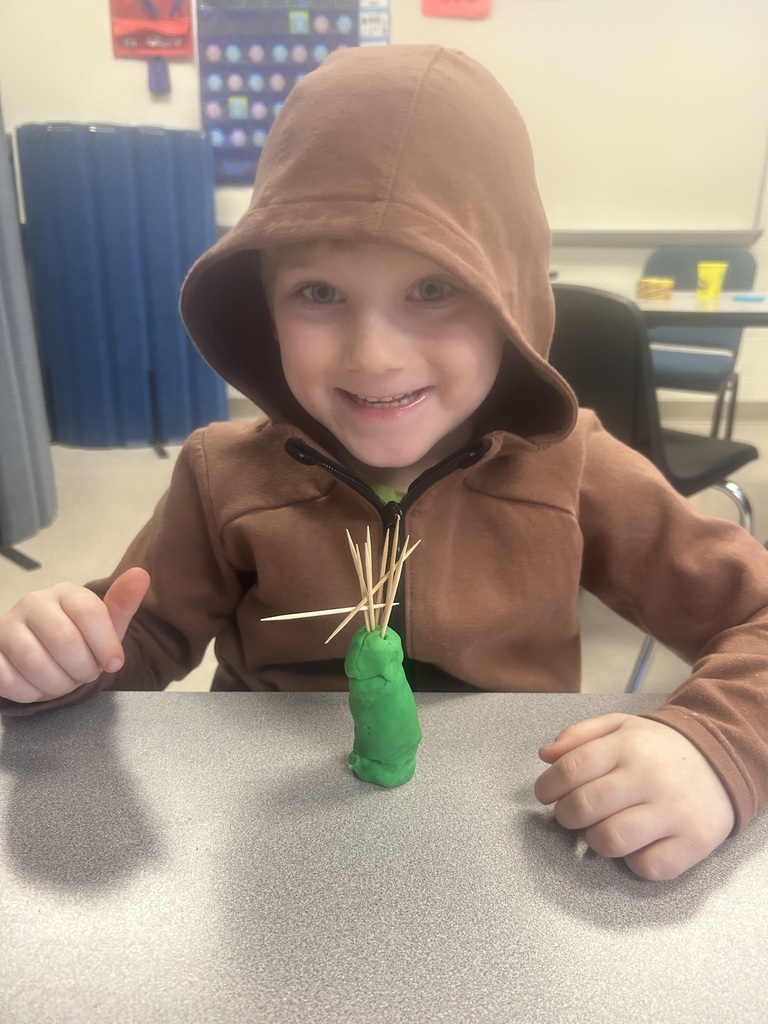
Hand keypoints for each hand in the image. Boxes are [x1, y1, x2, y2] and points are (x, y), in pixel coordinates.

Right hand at [0, 568, 149, 703]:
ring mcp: (7, 626)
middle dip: (82, 668)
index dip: (106, 644)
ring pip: (36, 664)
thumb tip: (141, 575)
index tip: (113, 662)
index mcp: (66, 593)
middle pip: (65, 641)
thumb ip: (123, 603)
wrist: (41, 650)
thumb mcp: (105, 624)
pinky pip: (10, 680)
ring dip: (58, 683)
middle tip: (85, 672)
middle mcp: (34, 603)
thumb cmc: (78, 637)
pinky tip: (40, 685)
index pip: (90, 613)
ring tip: (65, 679)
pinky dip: (31, 693)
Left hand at [534, 713, 734, 880]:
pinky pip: (647, 866)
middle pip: (585, 806)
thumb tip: (545, 756)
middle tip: (571, 813)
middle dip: (566, 815)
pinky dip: (633, 861)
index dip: (548, 786)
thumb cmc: (657, 748)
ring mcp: (673, 812)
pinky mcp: (693, 842)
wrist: (720, 761)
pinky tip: (636, 844)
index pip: (572, 769)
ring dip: (596, 839)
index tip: (546, 794)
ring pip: (611, 840)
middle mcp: (649, 777)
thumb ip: (578, 735)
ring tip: (602, 828)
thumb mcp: (619, 726)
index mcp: (627, 746)